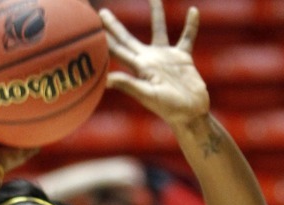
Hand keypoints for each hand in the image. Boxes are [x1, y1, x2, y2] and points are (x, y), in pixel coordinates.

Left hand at [100, 1, 208, 127]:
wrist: (190, 114)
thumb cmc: (169, 108)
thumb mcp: (147, 95)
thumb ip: (129, 84)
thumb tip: (105, 80)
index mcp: (138, 67)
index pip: (116, 50)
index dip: (104, 39)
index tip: (91, 26)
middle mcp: (149, 60)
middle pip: (127, 38)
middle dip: (114, 26)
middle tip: (101, 12)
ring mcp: (165, 57)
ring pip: (159, 29)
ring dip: (156, 13)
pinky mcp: (183, 58)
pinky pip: (187, 37)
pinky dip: (191, 26)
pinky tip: (193, 11)